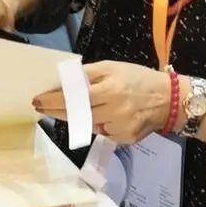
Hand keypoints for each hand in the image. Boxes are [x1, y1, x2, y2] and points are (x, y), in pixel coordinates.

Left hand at [34, 60, 169, 144]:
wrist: (168, 99)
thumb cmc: (137, 78)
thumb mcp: (113, 67)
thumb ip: (88, 74)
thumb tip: (64, 82)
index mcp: (109, 89)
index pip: (73, 97)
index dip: (53, 100)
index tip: (37, 99)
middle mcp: (113, 110)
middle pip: (76, 114)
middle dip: (55, 110)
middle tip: (41, 107)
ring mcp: (118, 127)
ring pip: (87, 125)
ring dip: (75, 117)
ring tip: (68, 109)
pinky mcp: (123, 139)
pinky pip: (102, 132)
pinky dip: (97, 125)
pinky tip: (101, 116)